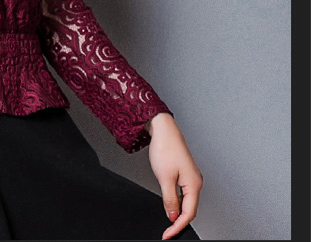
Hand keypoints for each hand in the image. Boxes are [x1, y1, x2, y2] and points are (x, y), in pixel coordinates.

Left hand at [146, 113, 202, 240]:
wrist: (163, 128)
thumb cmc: (165, 147)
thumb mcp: (164, 178)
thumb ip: (170, 200)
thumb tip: (173, 216)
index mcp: (194, 184)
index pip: (188, 213)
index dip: (177, 227)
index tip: (168, 235)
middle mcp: (196, 181)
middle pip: (189, 209)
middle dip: (178, 222)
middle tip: (167, 232)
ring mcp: (191, 176)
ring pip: (187, 201)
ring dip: (178, 212)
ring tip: (168, 222)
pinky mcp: (185, 172)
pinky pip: (183, 192)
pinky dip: (177, 201)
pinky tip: (171, 204)